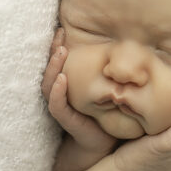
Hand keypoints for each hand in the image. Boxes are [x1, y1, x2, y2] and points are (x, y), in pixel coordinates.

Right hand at [42, 28, 116, 155]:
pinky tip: (62, 79)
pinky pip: (57, 106)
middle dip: (52, 52)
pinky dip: (57, 92)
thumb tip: (121, 42)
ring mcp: (63, 107)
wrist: (106, 142)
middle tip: (59, 33)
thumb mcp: (107, 85)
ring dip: (54, 68)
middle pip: (50, 70)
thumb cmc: (107, 111)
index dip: (56, 46)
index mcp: (68, 85)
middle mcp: (61, 94)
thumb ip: (106, 69)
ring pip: (49, 86)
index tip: (61, 29)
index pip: (58, 63)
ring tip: (61, 52)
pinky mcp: (68, 121)